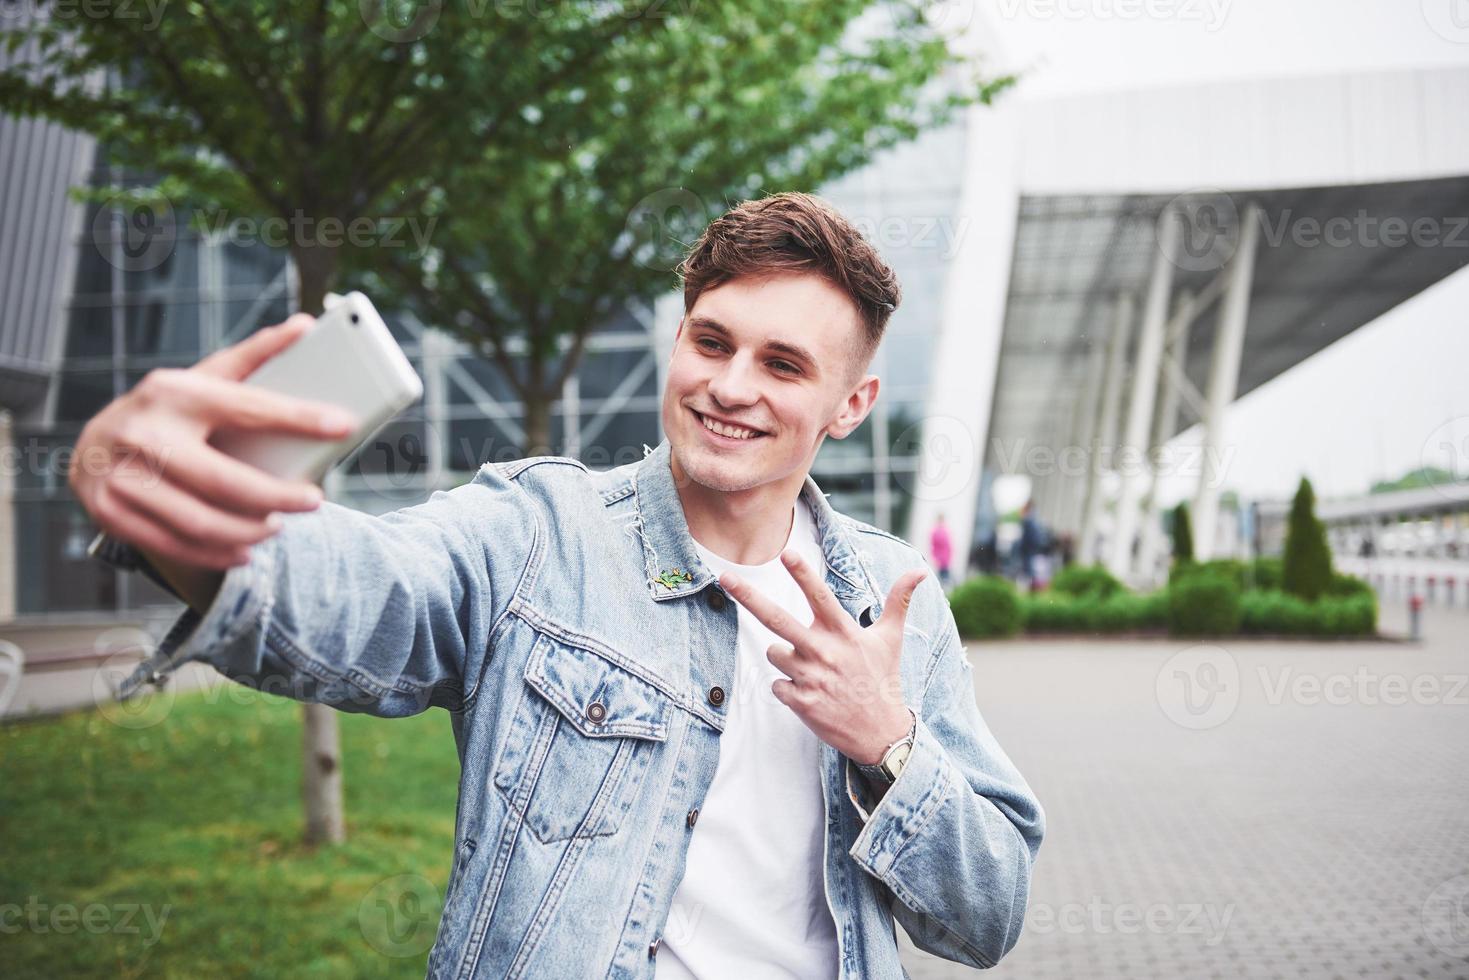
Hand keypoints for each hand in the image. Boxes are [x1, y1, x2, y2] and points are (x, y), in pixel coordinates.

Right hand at [68, 314, 358, 571]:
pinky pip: (174, 544)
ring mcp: (122, 476)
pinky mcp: (111, 512)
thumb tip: (307, 325)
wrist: (91, 446)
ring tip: (278, 526)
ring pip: (201, 521)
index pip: (249, 408)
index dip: (301, 417)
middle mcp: (144, 433)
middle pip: (226, 481)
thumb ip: (255, 356)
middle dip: (278, 497)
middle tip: (315, 501)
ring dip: (250, 531)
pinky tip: (245, 550)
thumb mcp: (203, 378)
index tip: (344, 425)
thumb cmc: (167, 410)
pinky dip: (217, 554)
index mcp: (174, 393)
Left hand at [718, 551, 927, 765]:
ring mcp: (810, 677)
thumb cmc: (883, 678)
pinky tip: (809, 693)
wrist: (880, 732)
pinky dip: (787, 688)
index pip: (820, 596)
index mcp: (843, 632)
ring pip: (774, 653)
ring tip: (813, 670)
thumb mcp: (891, 638)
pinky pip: (776, 685)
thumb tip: (922, 569)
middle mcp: (824, 651)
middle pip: (777, 618)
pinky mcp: (800, 702)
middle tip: (724, 577)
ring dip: (786, 658)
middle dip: (748, 596)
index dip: (803, 573)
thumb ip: (899, 600)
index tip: (786, 553)